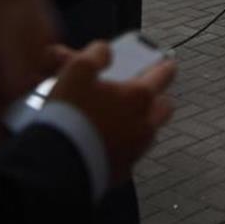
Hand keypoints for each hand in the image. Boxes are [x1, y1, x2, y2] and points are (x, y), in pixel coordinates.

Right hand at [48, 41, 176, 185]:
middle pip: (164, 107)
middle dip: (158, 99)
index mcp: (140, 97)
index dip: (165, 66)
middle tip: (145, 95)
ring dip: (139, 123)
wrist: (57, 164)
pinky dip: (122, 146)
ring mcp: (135, 151)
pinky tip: (104, 142)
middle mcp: (144, 124)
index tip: (168, 63)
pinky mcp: (120, 172)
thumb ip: (96, 55)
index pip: (164, 75)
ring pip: (148, 132)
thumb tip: (105, 51)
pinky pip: (129, 154)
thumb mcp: (77, 71)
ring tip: (119, 118)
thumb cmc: (70, 114)